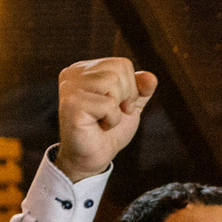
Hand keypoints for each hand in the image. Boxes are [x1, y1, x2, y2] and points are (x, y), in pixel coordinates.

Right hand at [55, 58, 155, 182]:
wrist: (93, 158)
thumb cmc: (108, 130)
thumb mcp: (130, 105)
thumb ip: (141, 89)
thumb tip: (151, 78)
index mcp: (85, 69)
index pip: (122, 64)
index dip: (130, 89)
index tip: (118, 106)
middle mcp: (73, 73)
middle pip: (118, 70)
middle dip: (125, 96)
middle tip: (111, 114)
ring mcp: (69, 87)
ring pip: (112, 82)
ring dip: (117, 108)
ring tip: (103, 119)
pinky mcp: (71, 104)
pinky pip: (107, 104)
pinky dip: (112, 119)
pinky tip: (98, 126)